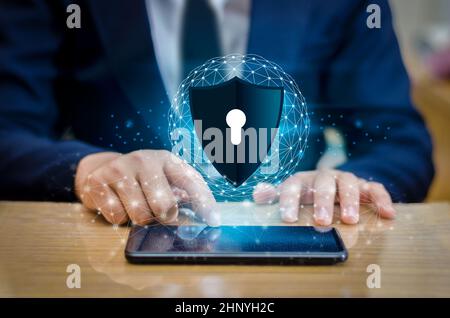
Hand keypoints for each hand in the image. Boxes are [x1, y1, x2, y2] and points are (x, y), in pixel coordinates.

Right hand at [75, 150, 219, 225]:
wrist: (103, 168)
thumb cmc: (143, 179)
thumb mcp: (166, 178)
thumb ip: (186, 194)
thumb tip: (207, 218)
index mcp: (166, 159)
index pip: (191, 182)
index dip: (204, 203)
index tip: (214, 221)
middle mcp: (144, 159)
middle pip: (164, 206)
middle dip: (165, 216)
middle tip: (161, 213)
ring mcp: (119, 169)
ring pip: (140, 215)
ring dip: (140, 218)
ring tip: (137, 204)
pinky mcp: (97, 182)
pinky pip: (116, 217)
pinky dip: (120, 218)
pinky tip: (119, 204)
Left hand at [252, 169, 395, 225]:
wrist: (335, 182)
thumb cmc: (309, 192)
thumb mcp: (292, 193)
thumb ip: (275, 195)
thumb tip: (257, 195)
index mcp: (304, 180)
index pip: (293, 186)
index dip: (289, 201)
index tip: (287, 219)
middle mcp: (325, 177)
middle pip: (324, 184)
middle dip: (323, 201)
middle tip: (321, 221)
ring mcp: (346, 180)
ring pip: (349, 184)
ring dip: (350, 200)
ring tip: (350, 219)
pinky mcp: (366, 186)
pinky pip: (376, 189)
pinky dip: (382, 199)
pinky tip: (388, 214)